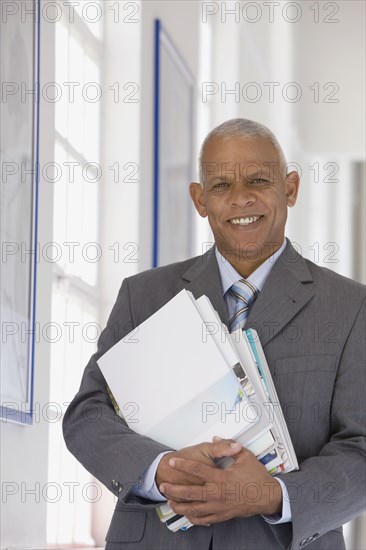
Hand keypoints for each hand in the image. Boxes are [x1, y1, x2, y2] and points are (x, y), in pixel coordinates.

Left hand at [159, 444, 281, 524]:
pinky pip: (205, 519)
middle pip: (191, 493)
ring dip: (180, 506)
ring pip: (195, 510)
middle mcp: (218, 494)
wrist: (268, 497)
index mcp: (222, 478)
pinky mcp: (223, 515)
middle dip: (175, 490)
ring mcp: (220, 507)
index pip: (197, 470)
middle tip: (164, 486)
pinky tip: (187, 514)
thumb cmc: (257, 477)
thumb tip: (216, 439)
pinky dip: (194, 518)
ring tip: (170, 502)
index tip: (172, 461)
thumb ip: (229, 446)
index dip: (183, 464)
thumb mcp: (245, 456)